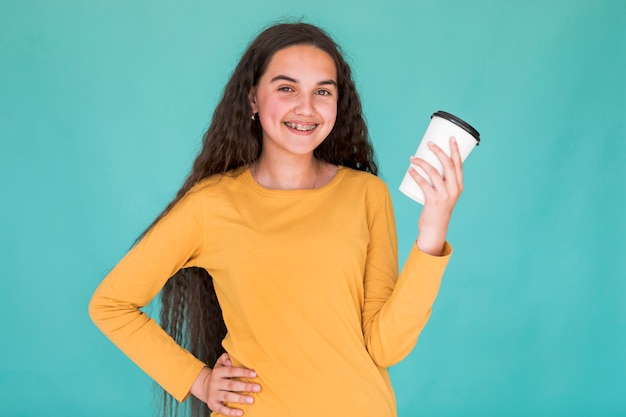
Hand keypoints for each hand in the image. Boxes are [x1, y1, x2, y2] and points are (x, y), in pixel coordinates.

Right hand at [190, 353, 260, 415]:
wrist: (204, 387)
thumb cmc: (219, 375)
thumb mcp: (219, 364)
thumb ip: (224, 358)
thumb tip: (229, 359)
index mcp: (217, 372)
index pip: (231, 371)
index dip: (243, 372)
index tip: (254, 374)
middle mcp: (214, 383)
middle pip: (231, 385)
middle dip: (245, 386)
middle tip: (258, 388)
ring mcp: (213, 394)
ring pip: (227, 397)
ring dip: (240, 399)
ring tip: (252, 400)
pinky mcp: (213, 405)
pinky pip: (222, 409)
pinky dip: (231, 412)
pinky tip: (241, 412)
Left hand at [408, 136, 463, 254]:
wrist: (436, 227)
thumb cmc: (438, 208)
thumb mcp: (446, 194)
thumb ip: (442, 181)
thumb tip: (429, 164)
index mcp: (459, 186)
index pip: (458, 164)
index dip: (455, 150)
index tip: (450, 138)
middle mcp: (454, 189)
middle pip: (447, 164)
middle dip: (438, 151)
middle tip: (429, 143)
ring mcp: (444, 195)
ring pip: (433, 172)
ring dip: (421, 162)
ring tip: (413, 158)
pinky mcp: (433, 200)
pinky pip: (423, 183)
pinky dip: (416, 175)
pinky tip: (410, 170)